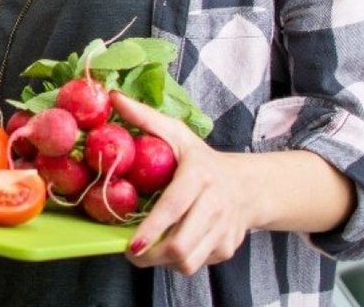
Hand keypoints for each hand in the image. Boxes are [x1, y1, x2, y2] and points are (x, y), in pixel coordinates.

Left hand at [112, 92, 257, 274]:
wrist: (250, 186)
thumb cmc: (203, 160)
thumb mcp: (178, 134)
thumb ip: (145, 118)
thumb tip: (113, 98)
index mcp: (200, 177)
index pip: (173, 209)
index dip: (151, 230)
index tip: (132, 244)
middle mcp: (215, 206)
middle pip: (181, 246)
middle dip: (151, 255)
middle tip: (131, 251)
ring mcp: (224, 231)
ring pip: (189, 262)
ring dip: (163, 262)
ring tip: (149, 250)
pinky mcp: (227, 249)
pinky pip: (198, 264)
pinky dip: (180, 261)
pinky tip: (173, 244)